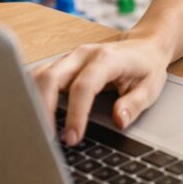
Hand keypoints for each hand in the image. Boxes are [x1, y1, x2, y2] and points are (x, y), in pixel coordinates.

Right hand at [32, 32, 170, 144]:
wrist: (144, 45)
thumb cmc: (146, 67)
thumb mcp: (150, 87)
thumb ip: (134, 105)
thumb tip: (119, 121)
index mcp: (107, 59)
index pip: (84, 87)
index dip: (76, 114)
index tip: (72, 138)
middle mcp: (84, 54)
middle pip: (51, 77)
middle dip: (43, 109)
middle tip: (46, 138)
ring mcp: (70, 57)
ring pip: (40, 75)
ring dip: (32, 102)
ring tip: (35, 131)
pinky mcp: (62, 63)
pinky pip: (40, 76)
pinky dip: (32, 95)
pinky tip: (32, 115)